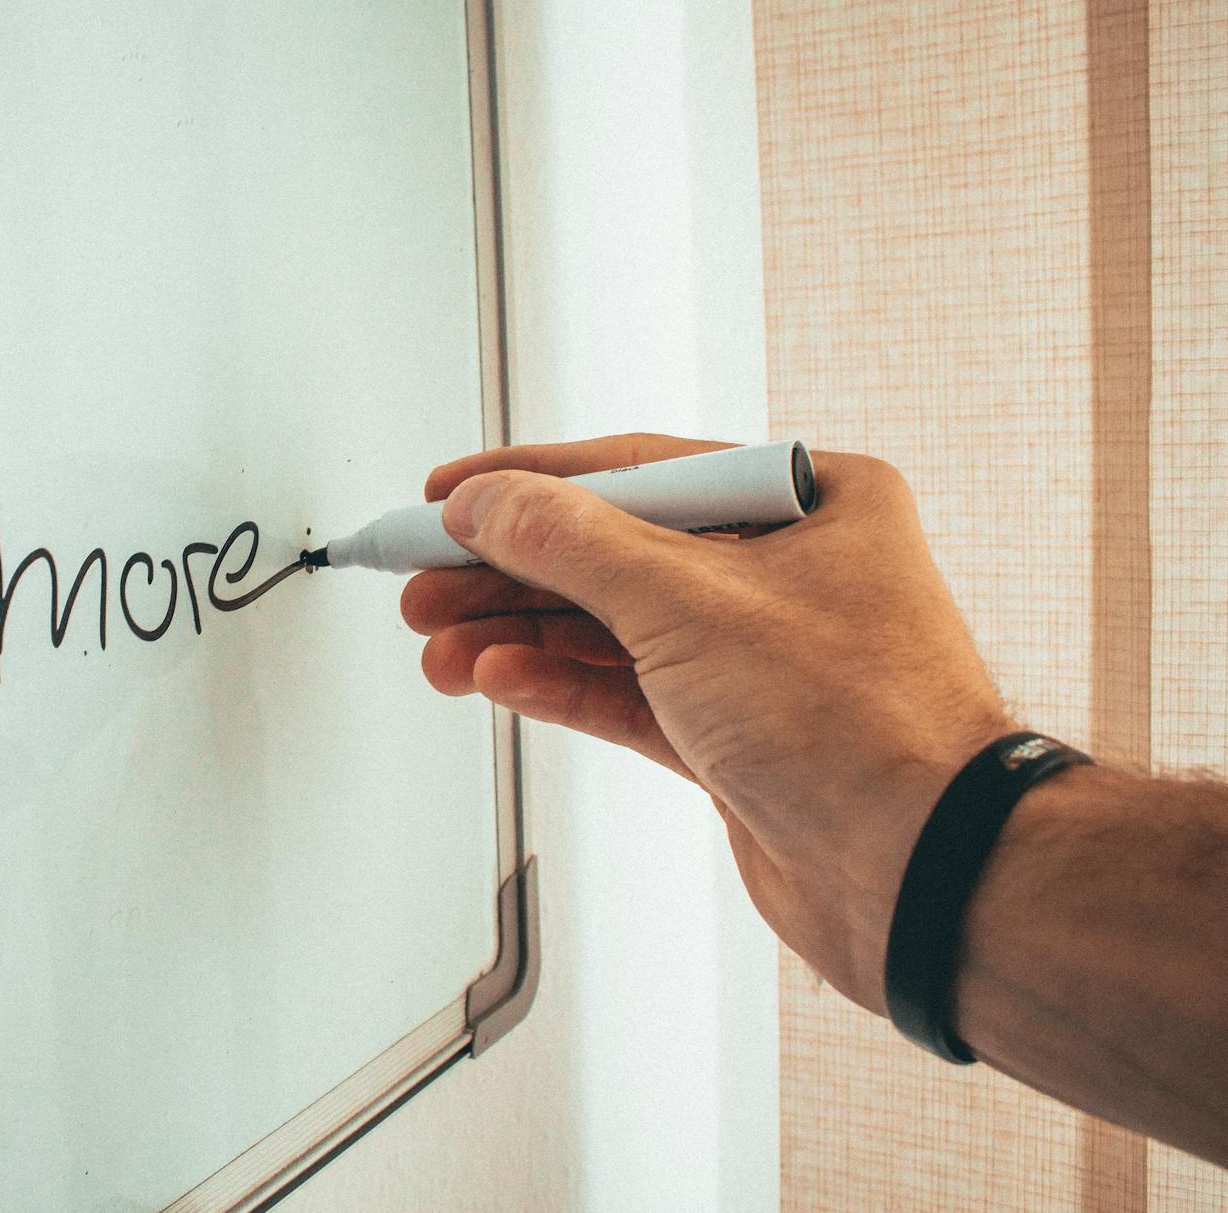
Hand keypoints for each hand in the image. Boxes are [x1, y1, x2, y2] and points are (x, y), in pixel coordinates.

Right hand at [403, 433, 1015, 1010]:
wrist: (920, 876)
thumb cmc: (864, 727)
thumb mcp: (689, 603)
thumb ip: (571, 543)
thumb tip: (488, 503)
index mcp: (809, 501)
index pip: (636, 470)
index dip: (528, 482)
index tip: (448, 495)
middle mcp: (787, 570)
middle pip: (610, 551)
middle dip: (508, 569)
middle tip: (425, 580)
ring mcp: (757, 656)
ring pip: (608, 627)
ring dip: (518, 634)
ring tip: (441, 644)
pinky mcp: (733, 733)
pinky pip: (624, 691)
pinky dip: (557, 685)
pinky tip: (499, 680)